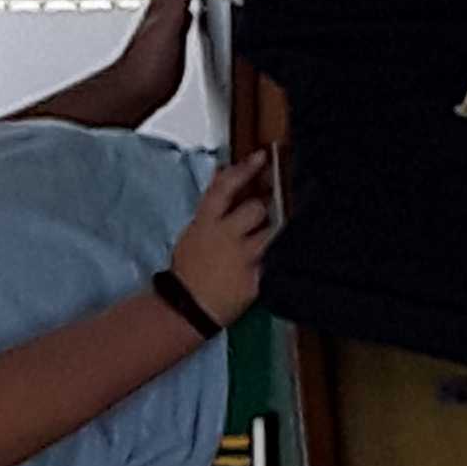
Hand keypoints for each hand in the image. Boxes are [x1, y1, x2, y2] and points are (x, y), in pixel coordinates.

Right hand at [171, 151, 271, 326]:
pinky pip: (278, 258)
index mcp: (205, 224)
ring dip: (271, 233)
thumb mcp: (193, 233)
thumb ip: (213, 205)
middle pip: (256, 208)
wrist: (187, 308)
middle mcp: (225, 237)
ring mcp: (244, 258)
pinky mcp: (258, 278)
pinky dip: (279, 256)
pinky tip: (275, 259)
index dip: (244, 169)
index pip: (225, 188)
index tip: (260, 157)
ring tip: (261, 242)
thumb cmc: (190, 269)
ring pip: (271, 232)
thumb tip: (224, 172)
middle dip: (261, 211)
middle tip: (259, 218)